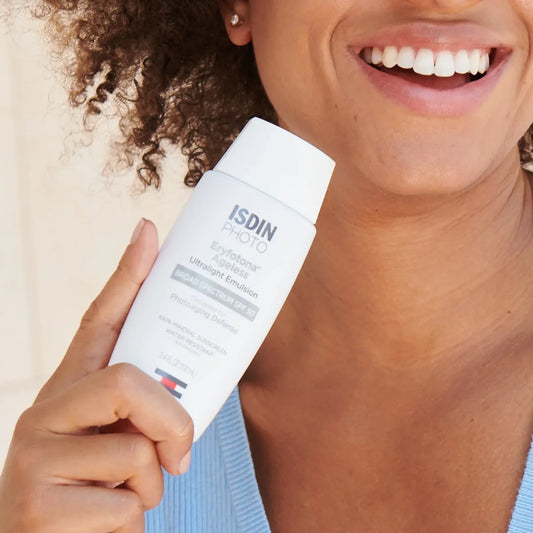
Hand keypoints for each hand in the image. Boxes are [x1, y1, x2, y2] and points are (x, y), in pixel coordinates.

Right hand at [0, 219, 193, 532]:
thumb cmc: (95, 490)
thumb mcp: (120, 440)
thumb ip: (146, 412)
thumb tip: (181, 394)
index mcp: (71, 389)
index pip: (100, 319)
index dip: (127, 274)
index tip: (150, 229)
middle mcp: (44, 410)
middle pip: (128, 382)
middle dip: (171, 423)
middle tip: (177, 455)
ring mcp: (32, 456)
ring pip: (136, 450)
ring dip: (149, 486)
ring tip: (122, 496)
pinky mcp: (34, 506)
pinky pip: (126, 505)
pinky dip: (132, 522)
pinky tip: (101, 525)